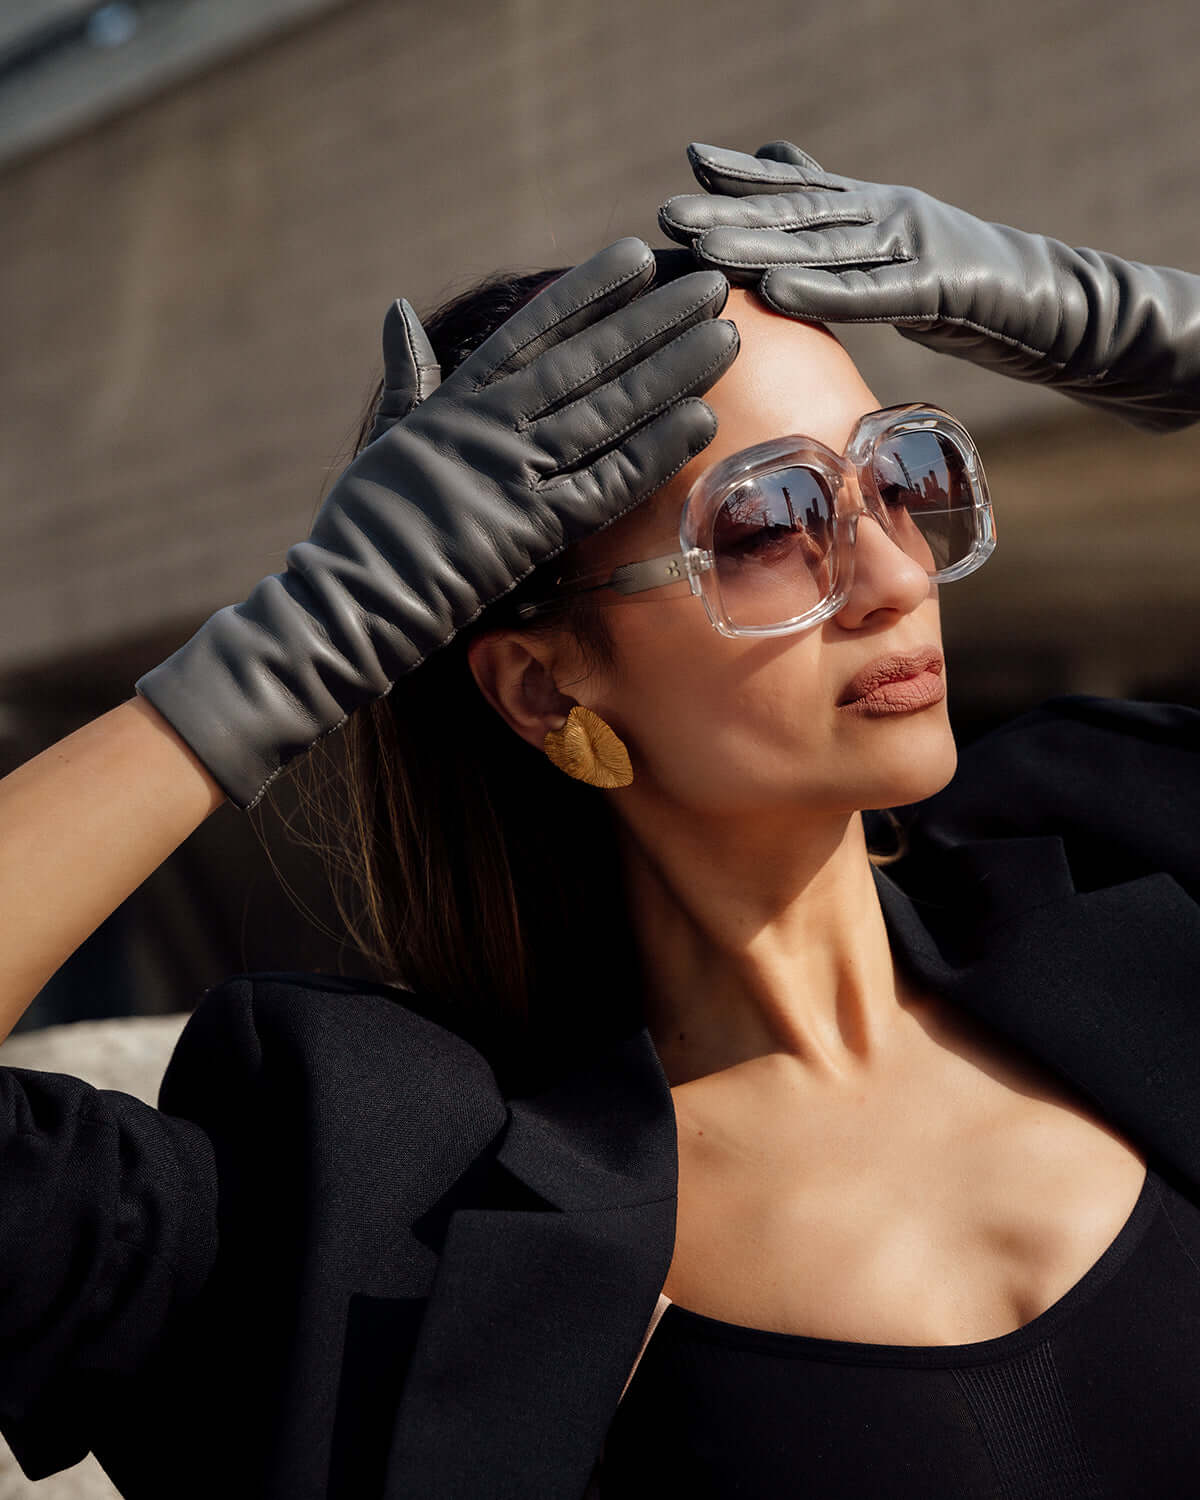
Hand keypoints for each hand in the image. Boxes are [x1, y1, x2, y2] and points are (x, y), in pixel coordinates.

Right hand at [136, 238, 738, 807]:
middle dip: (650, 320)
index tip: (633, 256)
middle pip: (585, 361)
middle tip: (706, 286)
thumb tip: (397, 312)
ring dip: (669, 372)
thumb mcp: (385, 435)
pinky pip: (607, 483)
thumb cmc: (365, 527)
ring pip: (606, 411)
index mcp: (455, 402)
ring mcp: (512, 475)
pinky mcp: (532, 531)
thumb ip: (407, 375)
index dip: (586, 292)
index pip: (531, 332)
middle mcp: (489, 427)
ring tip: (722, 336)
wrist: (348, 601)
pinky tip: (701, 419)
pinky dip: (654, 450)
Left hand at [660, 140, 1199, 432]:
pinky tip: (775, 291)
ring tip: (704, 251)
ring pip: (828, 248)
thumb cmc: (970, 288)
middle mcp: (890, 215)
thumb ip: (843, 221)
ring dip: (761, 249)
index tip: (688, 168)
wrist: (1054, 309)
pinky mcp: (942, 287)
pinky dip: (823, 292)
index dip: (745, 180)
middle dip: (730, 216)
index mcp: (877, 210)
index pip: (801, 193)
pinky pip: (873, 293)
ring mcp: (916, 246)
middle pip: (800, 216)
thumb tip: (785, 174)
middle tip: (668, 218)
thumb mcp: (897, 253)